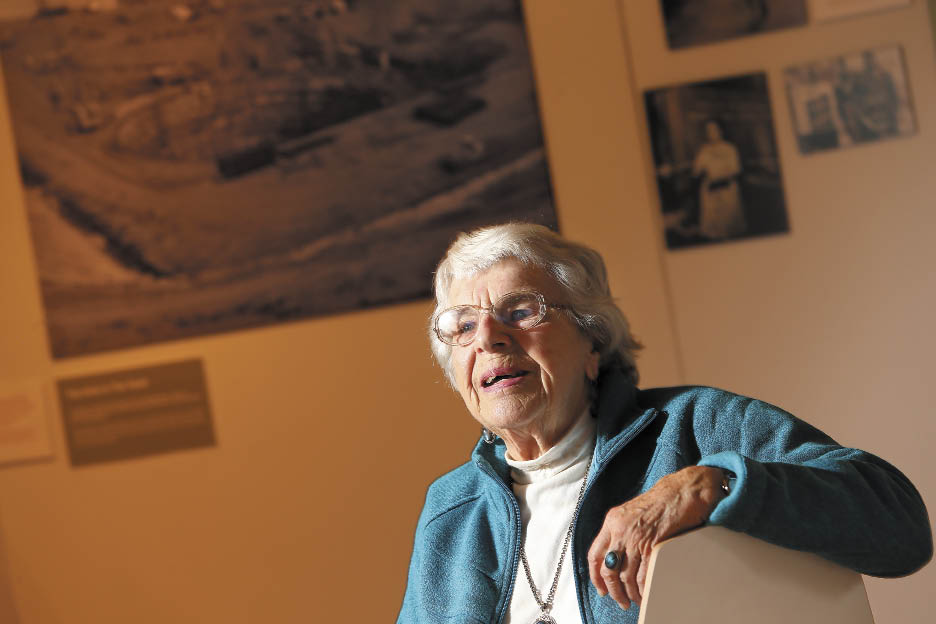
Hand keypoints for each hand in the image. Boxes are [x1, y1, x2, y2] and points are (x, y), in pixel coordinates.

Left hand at [586, 466, 724, 609]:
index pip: (595, 554)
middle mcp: (620, 529)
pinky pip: (644, 574)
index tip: (602, 588)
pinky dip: (645, 589)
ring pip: (626, 575)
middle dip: (613, 590)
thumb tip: (618, 557)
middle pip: (609, 569)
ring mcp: (637, 537)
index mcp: (612, 521)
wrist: (683, 489)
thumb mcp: (632, 513)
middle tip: (621, 601)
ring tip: (636, 600)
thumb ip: (621, 532)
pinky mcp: (654, 544)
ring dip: (630, 593)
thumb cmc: (661, 500)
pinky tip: (647, 593)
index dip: (596, 576)